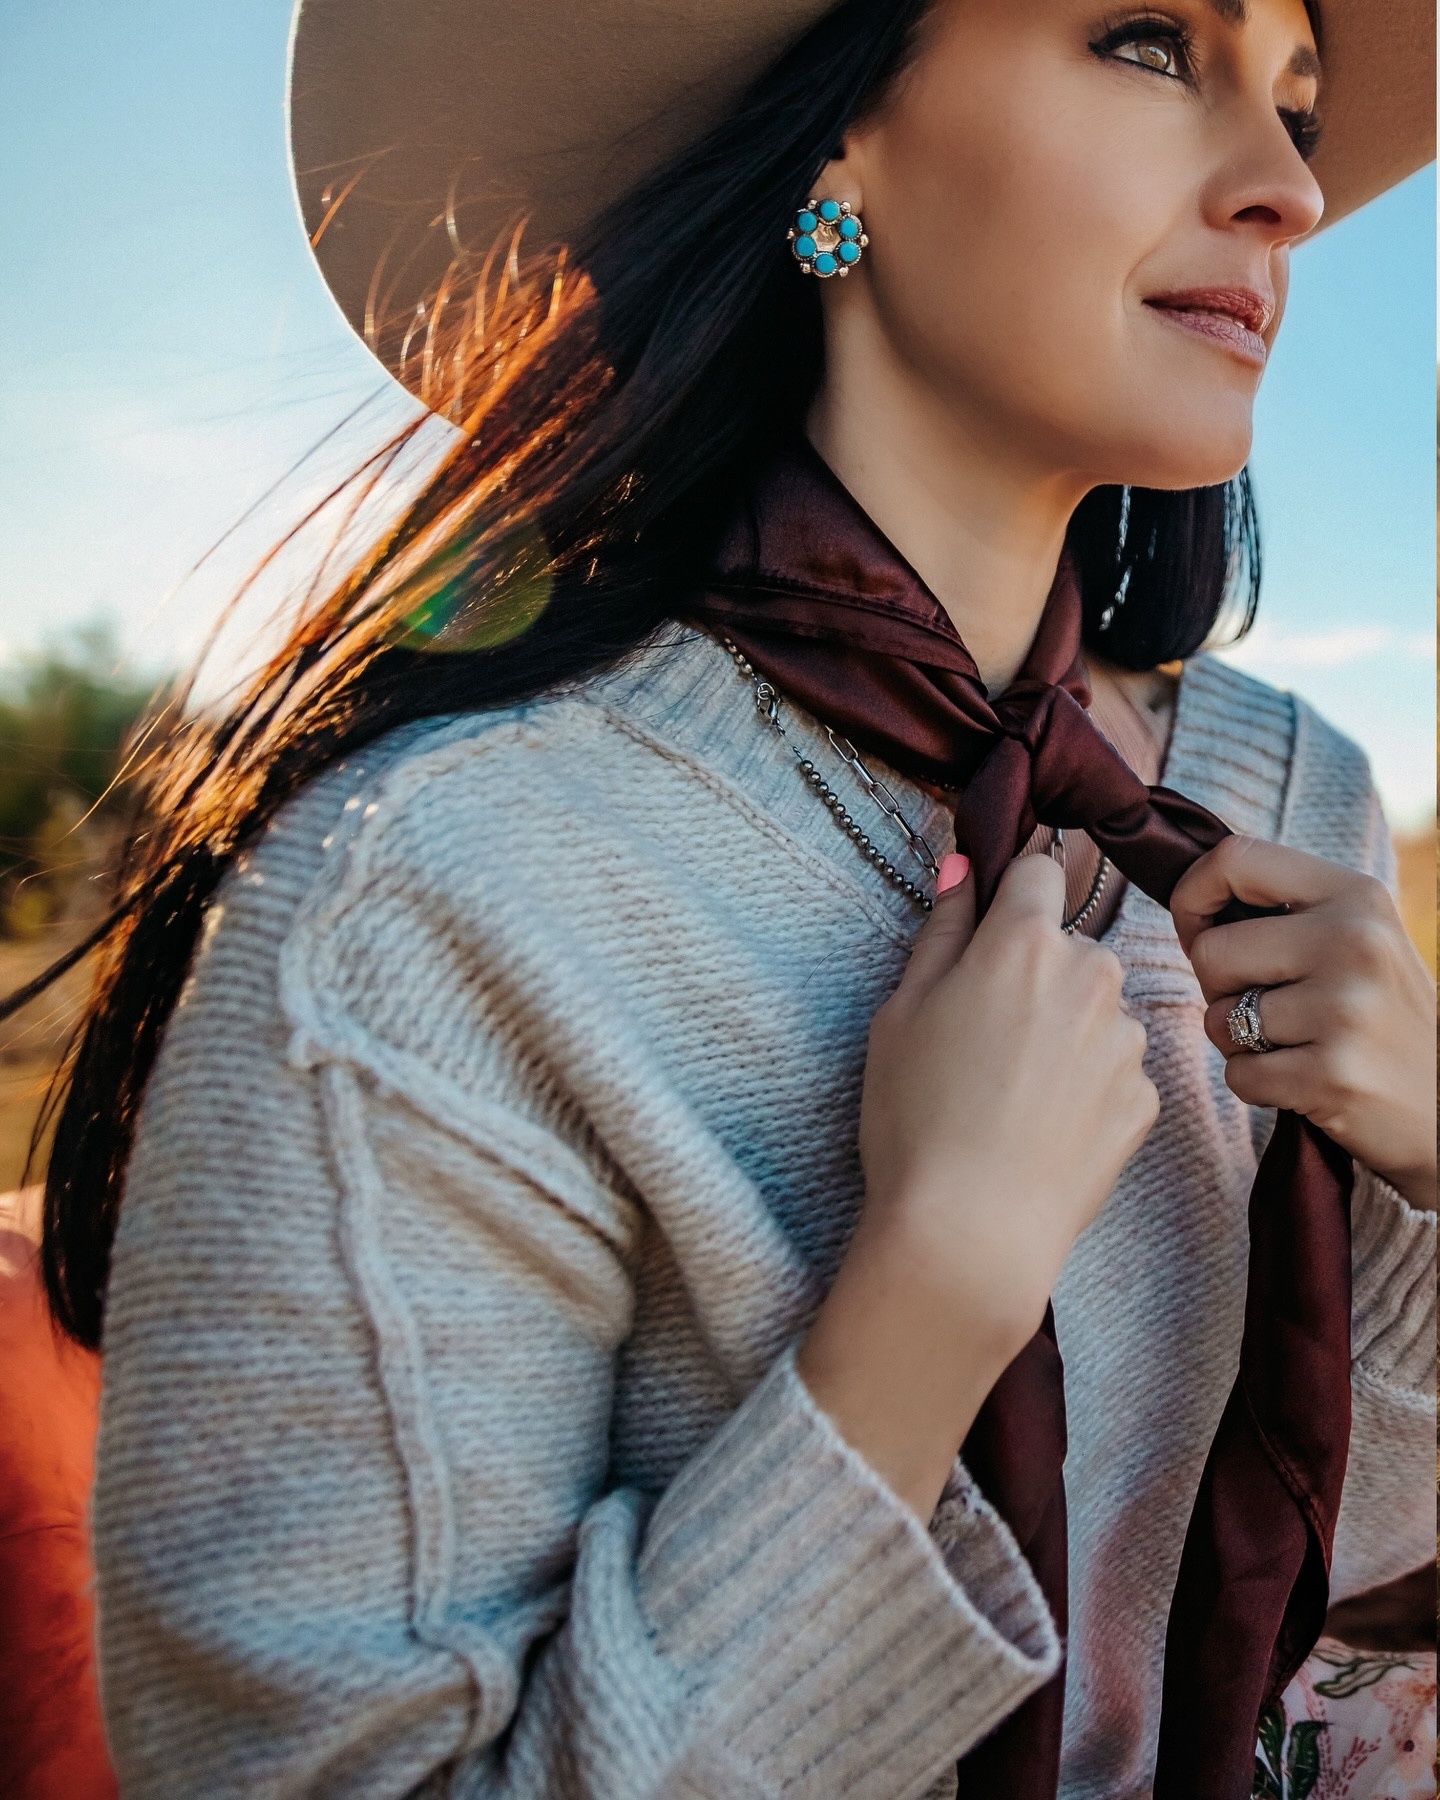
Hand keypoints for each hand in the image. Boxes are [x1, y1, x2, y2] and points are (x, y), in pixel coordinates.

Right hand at [798, 854, 1157, 1516]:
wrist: (968, 1231)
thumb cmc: (915, 1116)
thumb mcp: (900, 1013)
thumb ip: (941, 932)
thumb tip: (961, 868)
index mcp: (1022, 944)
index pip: (1036, 873)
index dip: (1014, 891)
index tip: (995, 923)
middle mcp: (1090, 976)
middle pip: (1069, 951)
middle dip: (1036, 977)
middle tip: (984, 1038)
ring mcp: (1125, 1041)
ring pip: (1097, 1012)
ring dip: (1066, 1034)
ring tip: (1012, 1096)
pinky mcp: (1145, 1100)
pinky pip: (1114, 1073)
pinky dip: (1086, 1091)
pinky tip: (1042, 1130)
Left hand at [1171, 836, 1435, 1210]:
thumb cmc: (1381, 1017)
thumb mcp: (1356, 939)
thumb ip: (1285, 911)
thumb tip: (1191, 897)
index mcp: (1356, 895)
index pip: (1235, 859)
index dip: (1193, 896)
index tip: (1202, 929)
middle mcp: (1354, 942)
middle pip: (1212, 951)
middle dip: (1220, 988)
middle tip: (1271, 1006)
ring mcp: (1345, 1010)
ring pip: (1217, 1018)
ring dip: (1240, 1042)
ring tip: (1298, 1045)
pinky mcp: (1332, 1076)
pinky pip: (1239, 1075)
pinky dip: (1258, 1086)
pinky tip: (1306, 1082)